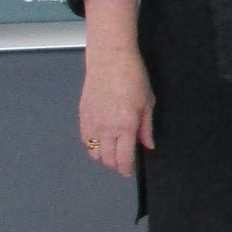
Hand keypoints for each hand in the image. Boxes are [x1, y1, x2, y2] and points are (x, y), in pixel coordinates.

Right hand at [80, 0, 154, 177]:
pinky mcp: (82, 116)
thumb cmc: (132, 76)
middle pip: (107, 159)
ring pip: (93, 153)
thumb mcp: (148, 102)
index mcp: (125, 126)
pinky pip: (85, 140)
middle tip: (123, 163)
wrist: (110, 59)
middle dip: (115, 165)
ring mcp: (92, 123)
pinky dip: (92, 146)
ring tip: (112, 153)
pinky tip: (100, 142)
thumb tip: (148, 144)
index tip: (128, 171)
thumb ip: (147, 127)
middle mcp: (106, 128)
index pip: (123, 159)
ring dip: (103, 157)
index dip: (125, 169)